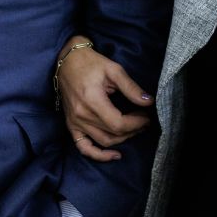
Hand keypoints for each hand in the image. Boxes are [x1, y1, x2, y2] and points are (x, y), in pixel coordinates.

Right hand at [57, 36, 152, 161]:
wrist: (68, 61)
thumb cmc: (90, 63)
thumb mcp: (113, 70)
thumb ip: (131, 88)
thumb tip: (148, 102)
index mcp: (91, 101)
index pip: (118, 123)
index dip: (136, 123)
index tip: (147, 116)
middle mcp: (81, 116)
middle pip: (113, 133)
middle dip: (133, 130)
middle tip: (144, 120)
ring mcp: (74, 123)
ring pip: (103, 141)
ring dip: (122, 139)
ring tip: (134, 130)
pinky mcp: (71, 125)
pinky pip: (83, 147)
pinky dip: (98, 155)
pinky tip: (114, 155)